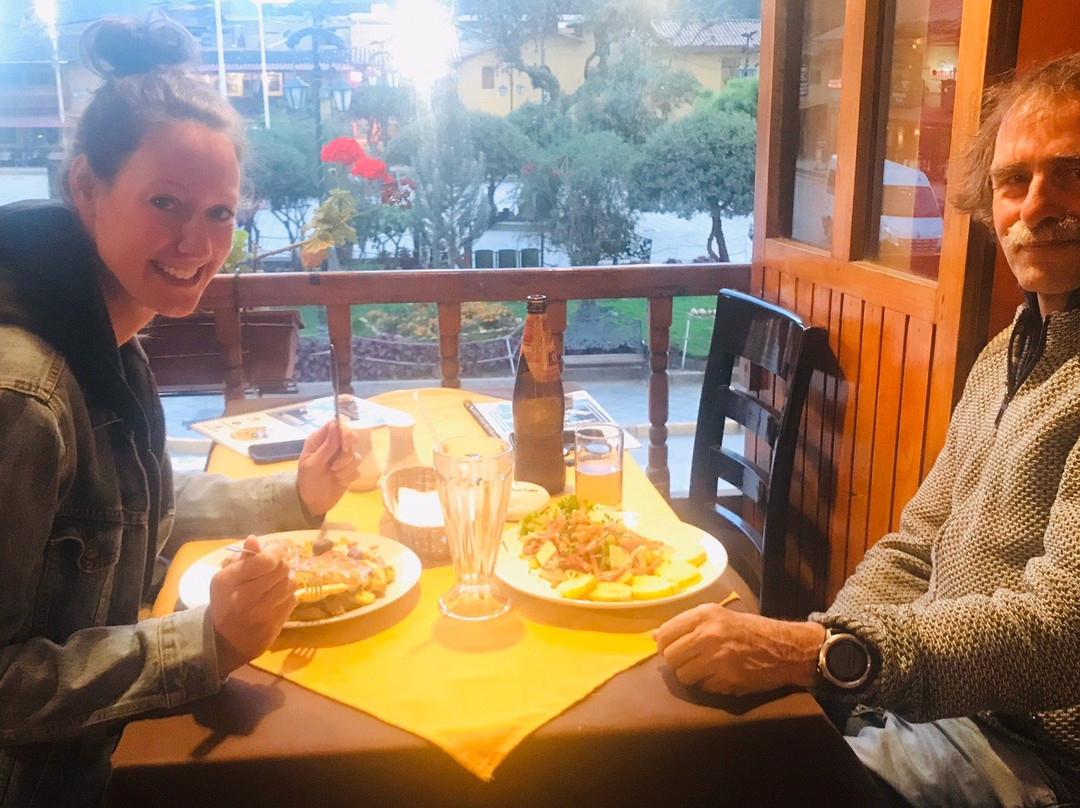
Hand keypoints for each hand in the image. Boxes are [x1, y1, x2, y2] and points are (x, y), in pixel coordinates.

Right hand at [208, 535, 295, 675]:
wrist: (225, 641)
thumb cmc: (226, 603)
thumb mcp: (226, 578)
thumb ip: (242, 558)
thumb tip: (254, 539)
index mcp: (229, 581)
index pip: (265, 560)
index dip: (276, 550)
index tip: (275, 549)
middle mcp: (244, 597)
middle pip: (282, 569)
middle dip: (281, 563)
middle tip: (275, 566)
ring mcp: (261, 613)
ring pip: (290, 583)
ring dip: (286, 579)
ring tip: (277, 581)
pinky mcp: (274, 625)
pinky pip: (292, 600)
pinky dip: (288, 595)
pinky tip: (277, 597)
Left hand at [296, 417, 359, 516]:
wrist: (312, 503)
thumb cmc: (307, 482)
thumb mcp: (313, 464)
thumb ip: (326, 446)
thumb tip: (336, 425)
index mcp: (320, 440)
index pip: (337, 424)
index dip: (345, 432)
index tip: (344, 446)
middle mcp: (332, 446)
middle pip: (351, 438)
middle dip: (346, 454)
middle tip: (335, 465)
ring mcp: (342, 458)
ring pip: (356, 455)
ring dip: (346, 467)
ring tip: (334, 475)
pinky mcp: (349, 470)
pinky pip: (357, 468)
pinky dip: (349, 475)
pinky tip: (339, 480)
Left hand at [653, 603, 824, 694]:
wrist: (785, 648)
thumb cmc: (749, 630)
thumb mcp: (717, 618)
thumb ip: (685, 626)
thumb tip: (653, 636)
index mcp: (704, 615)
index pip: (665, 634)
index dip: (665, 645)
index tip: (673, 649)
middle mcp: (708, 634)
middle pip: (670, 657)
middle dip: (678, 662)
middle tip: (691, 660)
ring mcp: (717, 658)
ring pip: (683, 675)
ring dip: (691, 676)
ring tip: (706, 669)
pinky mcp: (727, 679)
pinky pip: (702, 687)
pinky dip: (708, 685)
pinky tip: (721, 676)